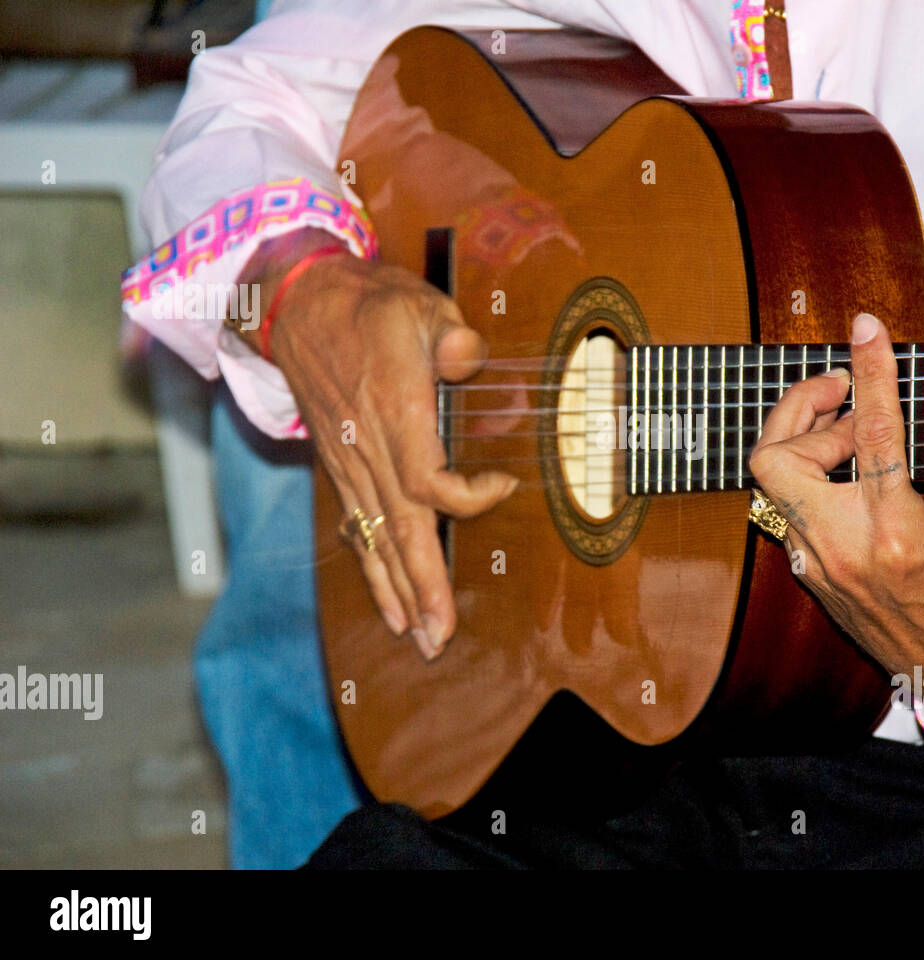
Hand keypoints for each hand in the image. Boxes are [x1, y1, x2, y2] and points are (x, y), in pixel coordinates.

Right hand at [239, 229, 516, 659]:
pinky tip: (389, 609)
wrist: (299, 305)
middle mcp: (365, 448)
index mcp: (390, 411)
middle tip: (439, 637)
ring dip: (398, 592)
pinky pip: (358, 530)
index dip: (466, 498)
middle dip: (421, 586)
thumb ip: (449, 334)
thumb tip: (469, 357)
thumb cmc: (369, 305)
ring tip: (420, 639)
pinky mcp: (341, 469)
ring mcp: (349, 464)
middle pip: (399, 528)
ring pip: (376, 538)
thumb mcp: (417, 302)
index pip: (427, 479)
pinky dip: (373, 571)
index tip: (502, 487)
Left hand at [748, 313, 923, 708]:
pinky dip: (810, 476)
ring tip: (848, 426)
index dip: (870, 371)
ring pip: (773, 481)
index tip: (867, 328)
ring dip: (804, 441)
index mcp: (896, 535)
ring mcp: (815, 564)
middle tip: (842, 391)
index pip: (872, 434)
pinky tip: (845, 467)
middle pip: (777, 458)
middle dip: (801, 410)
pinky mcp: (806, 571)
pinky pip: (788, 506)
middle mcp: (842, 550)